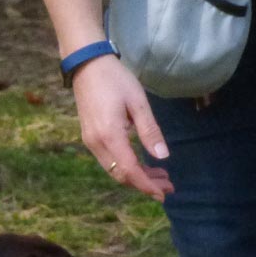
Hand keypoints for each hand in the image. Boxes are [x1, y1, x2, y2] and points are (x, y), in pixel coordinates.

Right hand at [71, 56, 173, 200]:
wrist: (87, 64)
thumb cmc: (115, 79)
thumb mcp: (138, 103)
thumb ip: (150, 131)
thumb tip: (163, 157)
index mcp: (110, 136)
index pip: (130, 170)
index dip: (147, 185)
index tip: (164, 192)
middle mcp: (97, 144)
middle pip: (121, 175)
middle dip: (145, 184)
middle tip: (168, 186)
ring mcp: (91, 142)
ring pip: (114, 170)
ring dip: (137, 177)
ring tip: (160, 175)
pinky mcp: (90, 138)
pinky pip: (109, 161)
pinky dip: (127, 167)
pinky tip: (143, 163)